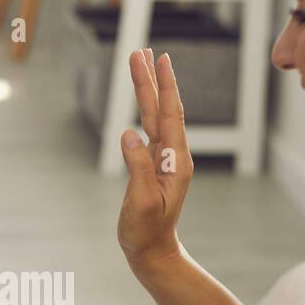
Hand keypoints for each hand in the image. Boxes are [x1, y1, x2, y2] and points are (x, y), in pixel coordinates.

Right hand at [117, 49, 193, 274]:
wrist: (152, 252)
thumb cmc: (147, 231)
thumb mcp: (142, 201)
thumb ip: (138, 167)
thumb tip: (129, 134)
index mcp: (176, 161)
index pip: (170, 115)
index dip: (165, 86)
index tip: (160, 60)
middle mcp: (173, 156)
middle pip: (161, 109)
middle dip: (152, 79)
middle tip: (141, 51)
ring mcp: (163, 160)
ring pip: (153, 116)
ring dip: (146, 91)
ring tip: (138, 65)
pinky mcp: (152, 166)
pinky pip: (148, 130)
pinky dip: (142, 110)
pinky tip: (140, 100)